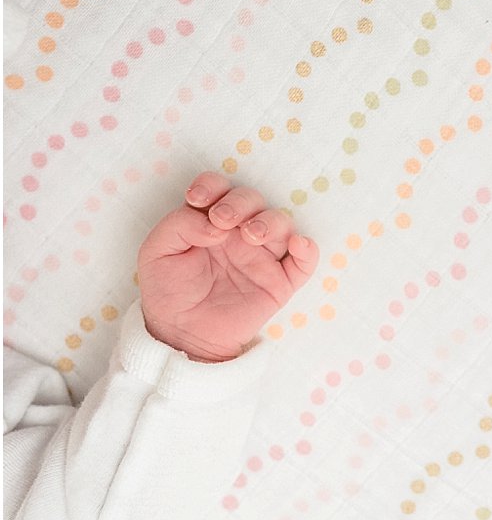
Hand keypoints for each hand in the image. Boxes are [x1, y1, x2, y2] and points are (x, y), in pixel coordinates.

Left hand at [137, 171, 319, 361]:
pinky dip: (308, 250)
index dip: (212, 185)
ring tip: (251, 235)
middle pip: (252, 200)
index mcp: (210, 221)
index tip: (198, 200)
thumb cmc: (168, 291)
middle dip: (239, 203)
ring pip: (281, 222)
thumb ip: (179, 225)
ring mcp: (262, 257)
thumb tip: (215, 224)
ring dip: (270, 221)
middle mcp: (238, 233)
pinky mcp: (279, 282)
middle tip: (222, 220)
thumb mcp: (156, 252)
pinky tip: (298, 244)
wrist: (180, 334)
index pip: (219, 188)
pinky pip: (304, 262)